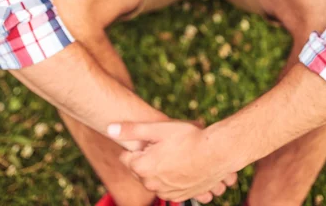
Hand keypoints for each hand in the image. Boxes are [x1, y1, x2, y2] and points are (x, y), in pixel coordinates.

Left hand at [107, 120, 237, 202]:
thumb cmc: (188, 138)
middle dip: (148, 156)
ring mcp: (166, 192)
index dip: (138, 145)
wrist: (216, 154)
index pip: (126, 158)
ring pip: (155, 177)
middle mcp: (151, 184)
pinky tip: (183, 164)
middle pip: (140, 168)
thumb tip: (109, 128)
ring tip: (176, 152)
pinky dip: (172, 176)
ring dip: (160, 166)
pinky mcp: (180, 196)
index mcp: (142, 168)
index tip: (151, 139)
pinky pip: (168, 185)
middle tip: (165, 144)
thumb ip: (131, 130)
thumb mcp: (158, 129)